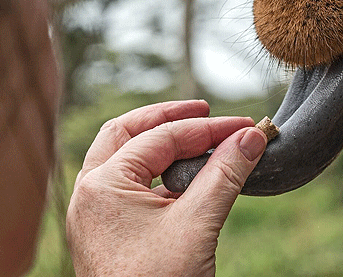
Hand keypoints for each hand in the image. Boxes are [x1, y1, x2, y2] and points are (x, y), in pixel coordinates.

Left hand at [66, 100, 266, 276]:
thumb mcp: (197, 225)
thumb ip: (225, 174)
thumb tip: (252, 137)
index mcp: (102, 184)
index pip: (161, 137)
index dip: (208, 128)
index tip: (246, 127)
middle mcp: (90, 193)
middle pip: (127, 133)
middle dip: (168, 118)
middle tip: (205, 112)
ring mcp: (95, 213)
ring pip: (124, 158)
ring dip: (160, 143)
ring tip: (197, 137)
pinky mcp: (106, 231)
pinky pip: (129, 186)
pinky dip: (157, 173)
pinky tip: (185, 176)